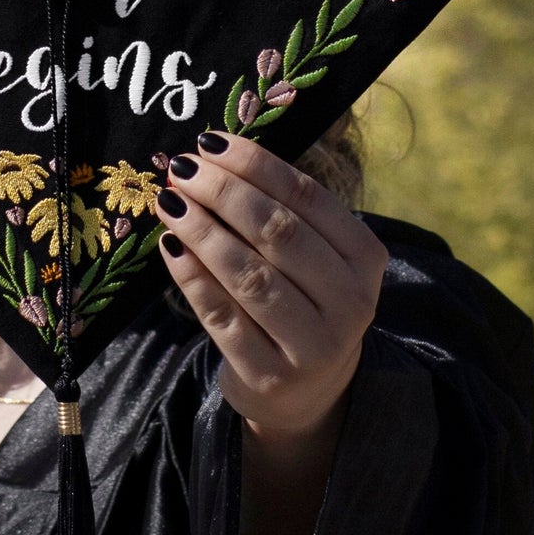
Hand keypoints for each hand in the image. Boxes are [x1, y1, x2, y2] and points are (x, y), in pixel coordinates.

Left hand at [156, 130, 387, 436]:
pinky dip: (192, 278)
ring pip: (250, 275)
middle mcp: (350, 302)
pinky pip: (223, 317)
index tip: (209, 142)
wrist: (307, 391)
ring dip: (203, 231)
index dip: (255, 165)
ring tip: (169, 201)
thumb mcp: (312, 257)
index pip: (307, 198)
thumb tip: (210, 155)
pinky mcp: (271, 375)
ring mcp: (314, 345)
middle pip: (279, 233)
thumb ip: (277, 210)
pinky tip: (169, 246)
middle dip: (224, 193)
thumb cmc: (301, 301)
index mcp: (364, 258)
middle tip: (182, 168)